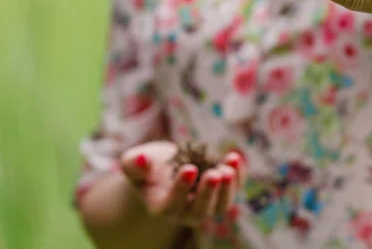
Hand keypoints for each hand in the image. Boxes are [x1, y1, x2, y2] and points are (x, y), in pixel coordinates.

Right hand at [121, 141, 244, 227]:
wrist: (165, 167)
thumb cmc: (146, 166)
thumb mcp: (133, 162)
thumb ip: (134, 163)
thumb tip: (141, 159)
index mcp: (162, 206)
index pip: (172, 204)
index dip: (181, 188)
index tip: (189, 168)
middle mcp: (185, 211)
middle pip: (200, 210)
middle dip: (208, 192)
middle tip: (214, 174)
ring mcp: (206, 204)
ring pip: (220, 205)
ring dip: (228, 186)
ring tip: (229, 166)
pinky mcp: (221, 192)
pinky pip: (233, 189)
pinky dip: (238, 176)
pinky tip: (235, 158)